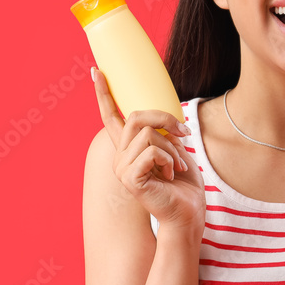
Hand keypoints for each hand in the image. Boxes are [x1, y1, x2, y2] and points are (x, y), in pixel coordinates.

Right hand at [93, 67, 204, 230]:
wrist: (188, 213)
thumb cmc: (184, 184)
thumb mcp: (175, 148)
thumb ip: (163, 131)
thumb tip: (163, 116)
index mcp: (129, 148)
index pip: (111, 117)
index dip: (104, 94)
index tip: (96, 71)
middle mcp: (120, 157)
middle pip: (136, 116)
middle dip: (165, 119)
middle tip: (184, 133)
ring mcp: (122, 168)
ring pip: (147, 133)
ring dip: (172, 147)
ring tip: (177, 165)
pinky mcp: (130, 178)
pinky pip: (151, 151)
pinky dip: (169, 159)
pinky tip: (171, 174)